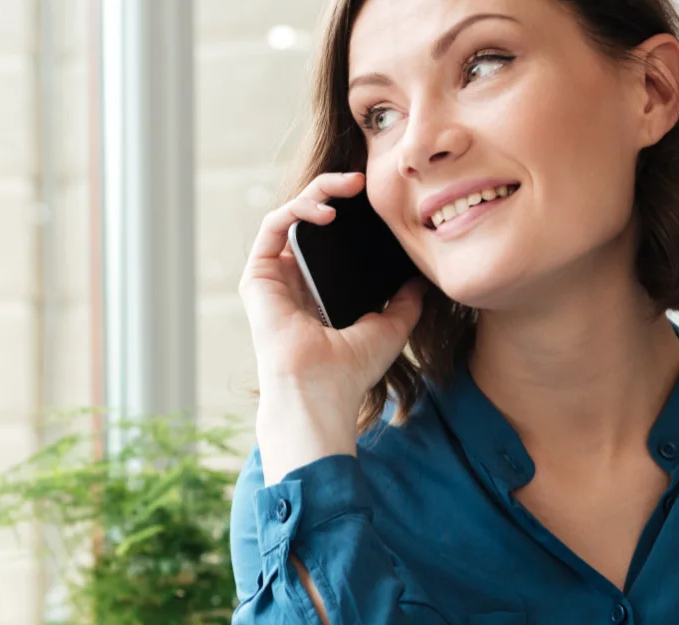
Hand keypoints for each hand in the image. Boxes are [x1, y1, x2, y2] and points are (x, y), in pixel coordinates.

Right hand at [238, 171, 425, 483]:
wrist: (321, 389)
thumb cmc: (350, 369)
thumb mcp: (392, 326)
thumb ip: (406, 300)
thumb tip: (422, 275)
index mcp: (320, 290)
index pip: (332, 238)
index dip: (351, 213)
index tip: (379, 200)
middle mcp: (293, 279)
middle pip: (310, 219)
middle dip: (334, 191)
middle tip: (363, 181)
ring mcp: (273, 276)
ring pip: (291, 215)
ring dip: (318, 191)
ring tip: (349, 186)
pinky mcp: (257, 275)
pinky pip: (274, 225)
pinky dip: (299, 209)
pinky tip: (327, 210)